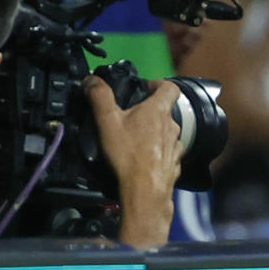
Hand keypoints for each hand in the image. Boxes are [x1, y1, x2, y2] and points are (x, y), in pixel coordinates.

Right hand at [85, 76, 182, 248]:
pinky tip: (143, 157)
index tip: (147, 86)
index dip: (159, 83)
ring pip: (167, 132)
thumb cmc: (127, 154)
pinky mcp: (175, 164)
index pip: (171, 87)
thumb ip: (99, 96)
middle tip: (131, 115)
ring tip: (135, 138)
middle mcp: (172, 127)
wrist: (144, 190)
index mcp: (158, 111)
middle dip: (150, 110)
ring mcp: (176, 147)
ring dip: (154, 131)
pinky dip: (158, 151)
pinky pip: (168, 152)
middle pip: (165, 111)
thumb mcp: (107, 120)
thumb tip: (92, 79)